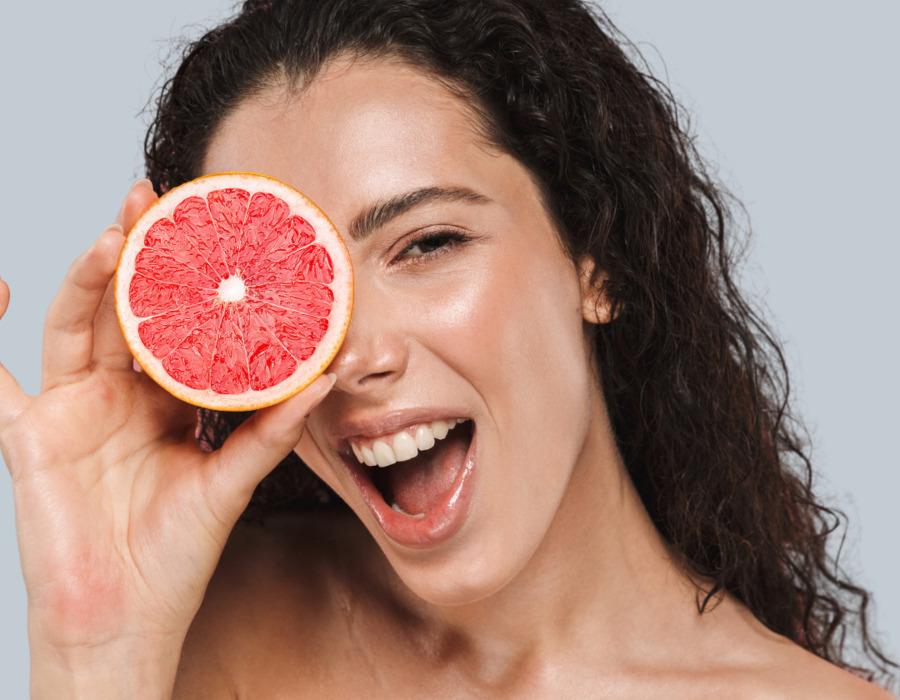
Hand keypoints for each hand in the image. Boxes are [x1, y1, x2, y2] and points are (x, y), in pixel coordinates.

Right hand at [0, 180, 333, 697]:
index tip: (210, 229)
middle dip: (137, 253)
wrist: (125, 618)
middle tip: (154, 199)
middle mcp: (121, 396)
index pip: (177, 324)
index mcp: (168, 402)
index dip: (188, 278)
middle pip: (125, 308)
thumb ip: (273, 430)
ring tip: (115, 235)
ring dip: (88, 279)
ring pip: (75, 325)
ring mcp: (73, 410)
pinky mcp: (31, 436)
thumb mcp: (231, 482)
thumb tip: (328, 376)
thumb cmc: (176, 554)